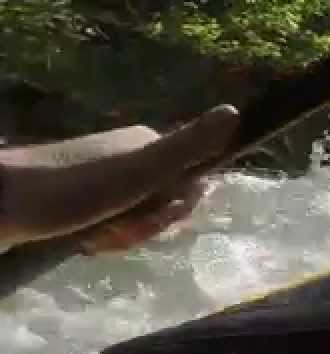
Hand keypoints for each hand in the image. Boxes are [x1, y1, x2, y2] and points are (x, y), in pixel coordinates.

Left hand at [0, 105, 239, 252]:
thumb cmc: (69, 189)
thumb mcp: (138, 171)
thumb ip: (187, 146)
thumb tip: (236, 111)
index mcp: (147, 144)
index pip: (193, 183)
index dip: (178, 209)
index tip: (152, 217)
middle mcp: (129, 155)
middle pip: (165, 203)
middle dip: (147, 227)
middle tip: (115, 232)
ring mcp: (103, 177)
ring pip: (138, 217)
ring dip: (124, 236)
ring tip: (94, 239)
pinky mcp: (79, 198)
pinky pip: (112, 222)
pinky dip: (103, 237)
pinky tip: (84, 241)